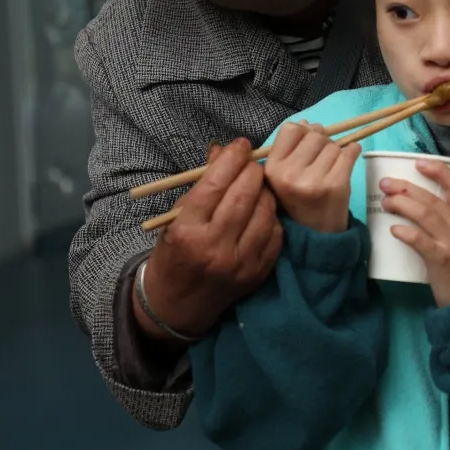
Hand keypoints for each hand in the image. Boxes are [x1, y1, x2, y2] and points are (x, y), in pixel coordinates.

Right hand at [138, 139, 282, 340]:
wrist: (178, 303)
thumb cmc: (174, 253)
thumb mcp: (177, 216)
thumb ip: (202, 184)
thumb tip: (222, 150)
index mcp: (188, 230)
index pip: (216, 184)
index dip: (232, 159)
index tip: (240, 145)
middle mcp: (215, 247)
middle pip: (244, 195)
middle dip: (252, 171)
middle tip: (252, 163)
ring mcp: (239, 262)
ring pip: (265, 212)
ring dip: (266, 192)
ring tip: (259, 186)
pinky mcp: (257, 273)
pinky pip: (275, 234)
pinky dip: (272, 217)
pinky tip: (264, 211)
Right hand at [263, 121, 361, 233]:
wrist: (317, 232)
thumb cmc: (299, 199)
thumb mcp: (283, 174)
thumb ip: (290, 147)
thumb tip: (306, 123)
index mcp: (272, 169)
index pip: (290, 129)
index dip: (302, 132)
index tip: (307, 144)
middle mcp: (290, 174)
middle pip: (314, 134)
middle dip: (321, 141)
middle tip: (320, 159)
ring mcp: (314, 180)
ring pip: (333, 144)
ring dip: (336, 151)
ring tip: (329, 168)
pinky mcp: (336, 184)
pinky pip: (350, 152)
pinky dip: (352, 152)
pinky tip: (346, 161)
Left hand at [380, 160, 449, 307]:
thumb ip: (444, 215)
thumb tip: (411, 195)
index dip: (439, 171)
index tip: (419, 162)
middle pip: (432, 199)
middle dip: (406, 188)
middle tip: (385, 184)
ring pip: (425, 215)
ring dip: (402, 205)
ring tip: (385, 202)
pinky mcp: (442, 259)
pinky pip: (420, 241)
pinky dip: (405, 232)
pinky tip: (393, 229)